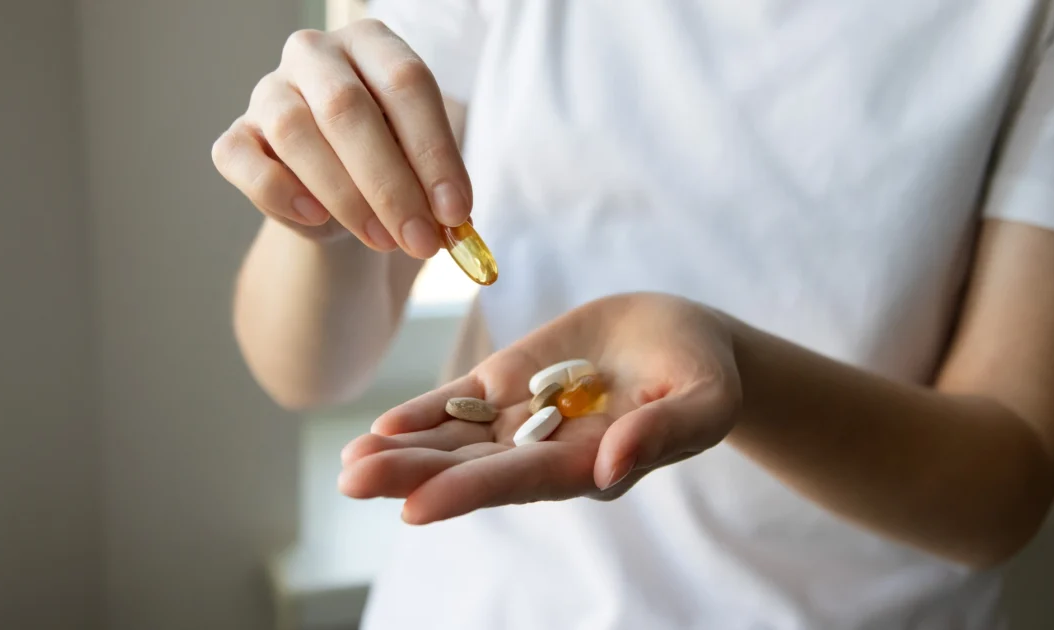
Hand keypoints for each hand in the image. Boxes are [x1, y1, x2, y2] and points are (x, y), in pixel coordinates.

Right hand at [211, 20, 470, 254]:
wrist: (337, 195)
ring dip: (345, 197)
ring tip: (383, 240)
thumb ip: (434, 185)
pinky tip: (317, 218)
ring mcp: (268, 91)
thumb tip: (451, 220)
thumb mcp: (420, 167)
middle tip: (421, 239)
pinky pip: (244, 160)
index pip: (406, 82)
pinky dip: (281, 193)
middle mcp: (315, 54)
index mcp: (372, 43)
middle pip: (347, 107)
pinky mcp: (237, 136)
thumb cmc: (389, 165)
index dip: (434, 151)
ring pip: (295, 132)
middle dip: (391, 185)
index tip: (456, 212)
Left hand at [339, 293, 742, 523]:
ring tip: (348, 464)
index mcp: (589, 463)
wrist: (680, 336)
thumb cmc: (703, 373)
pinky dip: (423, 413)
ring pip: (455, 439)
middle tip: (352, 481)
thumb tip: (609, 468)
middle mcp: (545, 449)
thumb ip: (664, 433)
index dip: (470, 491)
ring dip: (403, 451)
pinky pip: (460, 401)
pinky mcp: (510, 381)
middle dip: (412, 474)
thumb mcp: (704, 401)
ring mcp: (522, 416)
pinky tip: (381, 427)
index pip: (522, 481)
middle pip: (472, 466)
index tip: (416, 507)